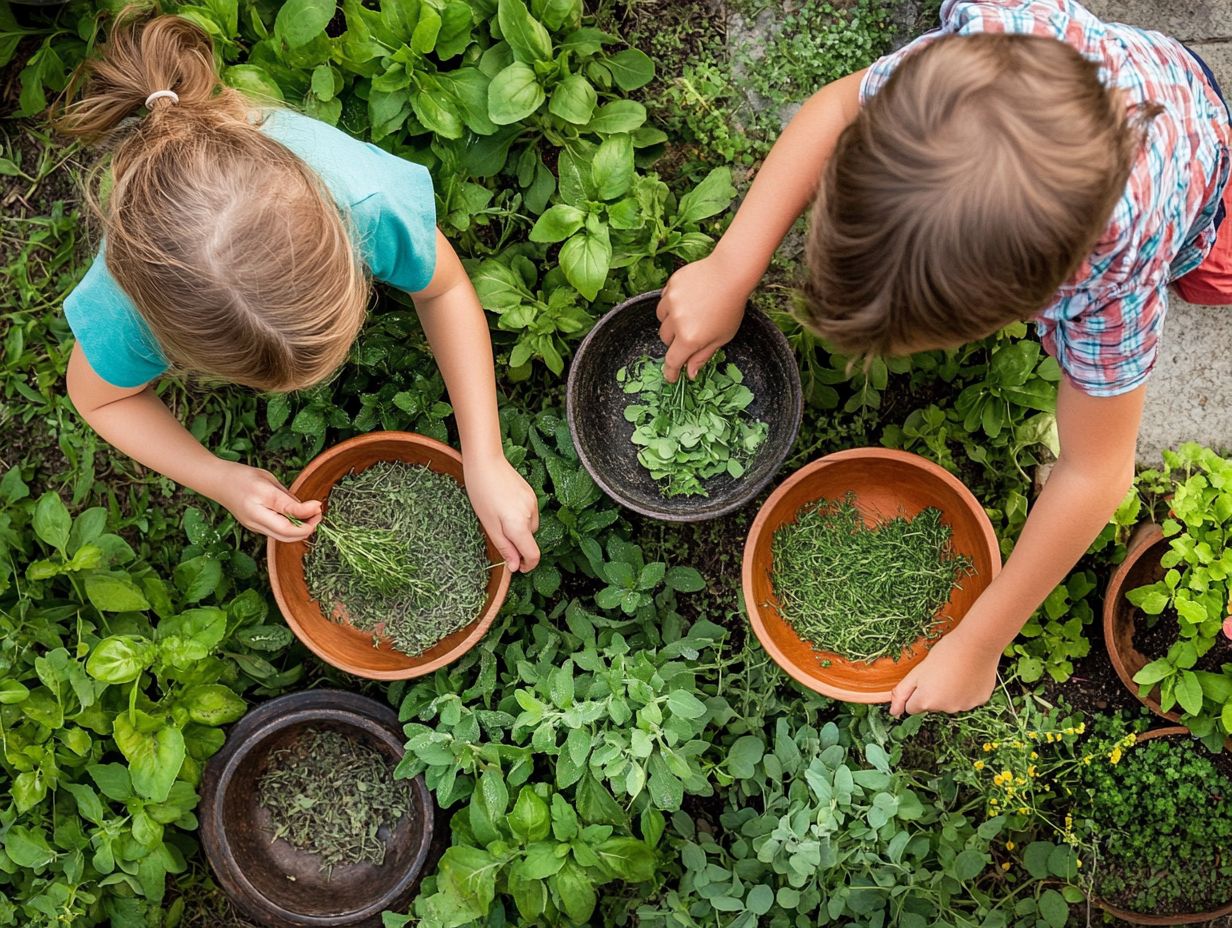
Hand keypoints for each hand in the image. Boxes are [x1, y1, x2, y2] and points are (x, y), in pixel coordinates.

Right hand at [212, 463, 321, 541]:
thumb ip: (288, 498)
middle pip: (288, 537)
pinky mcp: (256, 527)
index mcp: (258, 510)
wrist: (218, 481)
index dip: (308, 519)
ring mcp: (255, 527)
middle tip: (318, 513)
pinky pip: (277, 532)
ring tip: (311, 514)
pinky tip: (298, 516)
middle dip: (308, 528)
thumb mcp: (269, 482)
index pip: (288, 526)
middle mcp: (256, 523)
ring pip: (283, 537)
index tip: (318, 506)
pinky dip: (291, 528)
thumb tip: (312, 508)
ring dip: (301, 530)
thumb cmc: (243, 476)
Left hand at [464, 454, 539, 571]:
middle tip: (495, 531)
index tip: (516, 567)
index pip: (533, 554)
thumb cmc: (481, 492)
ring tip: (498, 515)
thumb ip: (505, 547)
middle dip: (517, 542)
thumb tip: (515, 567)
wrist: (486, 461)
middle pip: (529, 540)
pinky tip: (503, 505)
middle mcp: (531, 515)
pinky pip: (529, 514)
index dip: (527, 565)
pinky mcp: (531, 494)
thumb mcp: (489, 525)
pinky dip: (519, 517)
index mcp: (519, 525)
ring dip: (518, 529)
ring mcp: (533, 503)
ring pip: (529, 527)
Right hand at [657, 254, 753, 382]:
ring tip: (689, 314)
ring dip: (671, 321)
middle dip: (675, 341)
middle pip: (665, 339)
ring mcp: (671, 302)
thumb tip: (690, 373)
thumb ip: (703, 356)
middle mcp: (676, 322)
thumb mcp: (722, 337)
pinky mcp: (669, 287)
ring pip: (662, 319)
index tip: (671, 377)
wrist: (730, 273)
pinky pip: (663, 300)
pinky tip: (687, 300)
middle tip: (691, 333)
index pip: (672, 361)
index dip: (670, 372)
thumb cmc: (731, 307)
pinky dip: (671, 304)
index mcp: (690, 338)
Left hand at [889, 630, 999, 716]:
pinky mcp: (979, 701)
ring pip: (950, 703)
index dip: (916, 692)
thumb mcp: (917, 671)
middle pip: (932, 706)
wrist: (977, 644)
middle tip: (940, 672)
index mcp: (926, 701)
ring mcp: (964, 707)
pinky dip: (967, 691)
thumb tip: (893, 712)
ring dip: (950, 693)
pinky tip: (968, 675)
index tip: (923, 679)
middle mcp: (945, 709)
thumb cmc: (945, 653)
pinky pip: (968, 699)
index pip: (912, 707)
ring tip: (955, 672)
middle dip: (932, 693)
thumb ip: (902, 693)